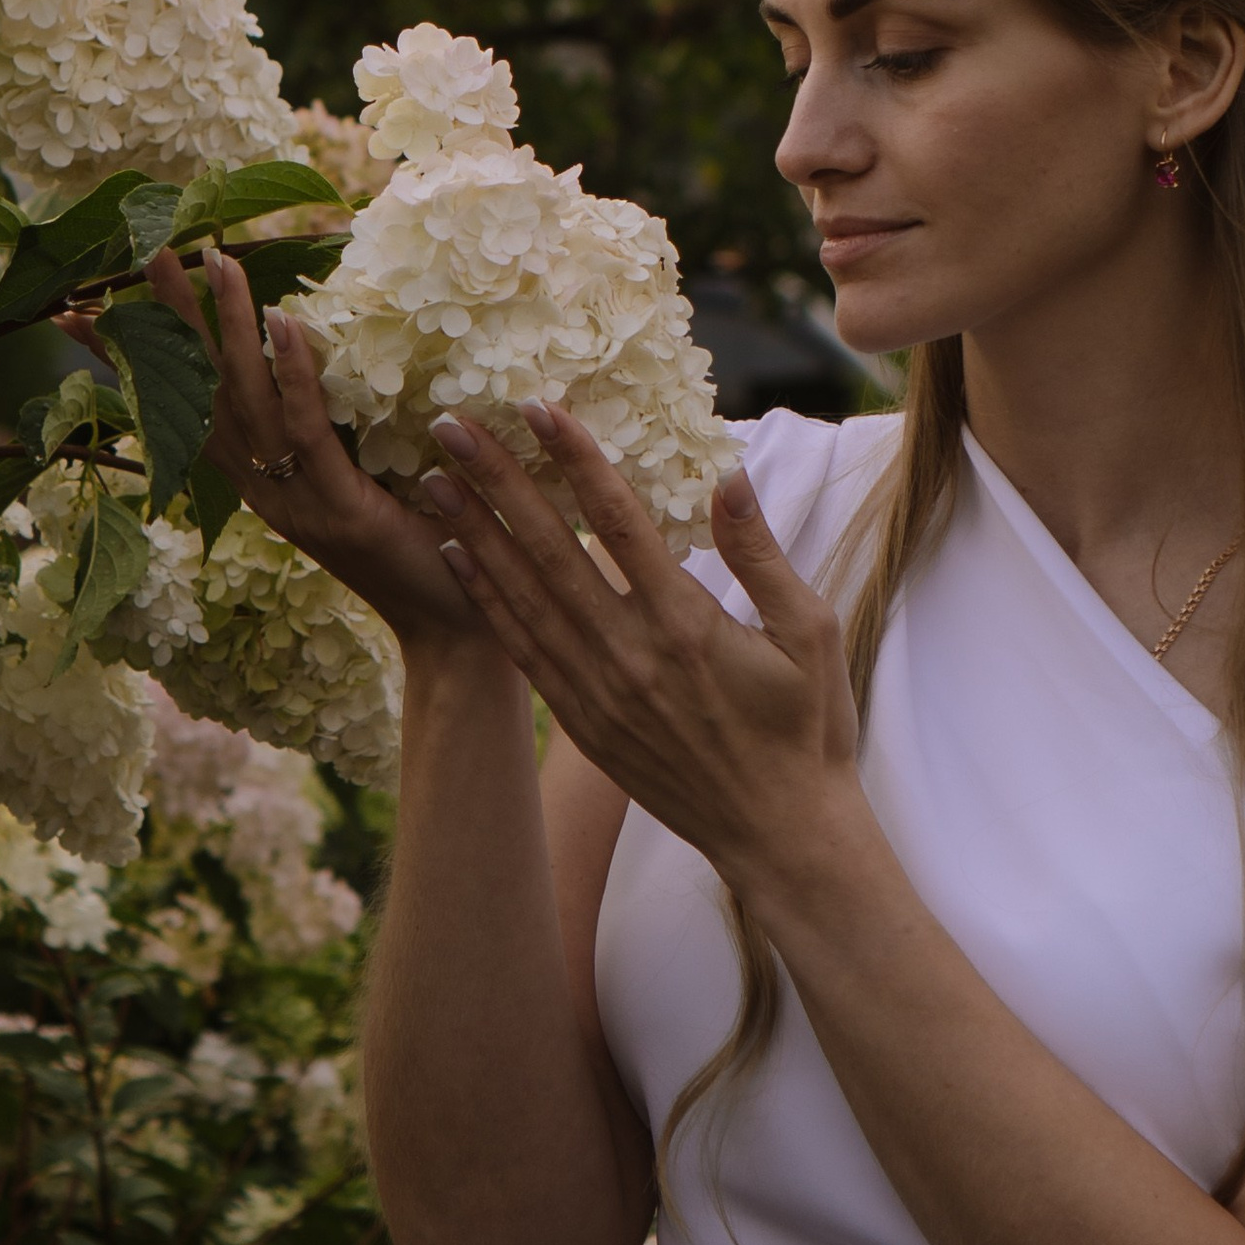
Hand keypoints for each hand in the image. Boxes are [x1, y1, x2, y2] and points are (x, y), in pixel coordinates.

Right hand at [147, 248, 495, 652]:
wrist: (456, 634)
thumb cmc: (422, 552)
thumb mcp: (368, 481)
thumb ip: (342, 429)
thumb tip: (340, 347)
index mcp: (263, 483)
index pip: (189, 407)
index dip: (138, 361)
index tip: (86, 310)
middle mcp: (265, 491)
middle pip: (203, 393)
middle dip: (172, 323)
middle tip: (146, 252)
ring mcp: (297, 501)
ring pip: (249, 401)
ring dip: (228, 327)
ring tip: (212, 258)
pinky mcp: (341, 509)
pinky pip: (306, 431)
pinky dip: (292, 374)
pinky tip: (281, 321)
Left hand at [418, 402, 868, 892]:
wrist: (780, 837)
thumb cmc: (807, 731)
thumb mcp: (810, 634)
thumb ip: (761, 555)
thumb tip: (728, 476)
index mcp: (685, 623)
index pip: (617, 520)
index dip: (574, 458)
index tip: (538, 407)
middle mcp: (628, 653)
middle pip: (548, 549)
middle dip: (496, 480)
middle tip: (450, 424)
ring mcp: (596, 691)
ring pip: (522, 596)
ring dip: (475, 531)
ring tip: (434, 477)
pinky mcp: (581, 722)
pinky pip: (522, 649)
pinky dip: (487, 599)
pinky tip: (457, 556)